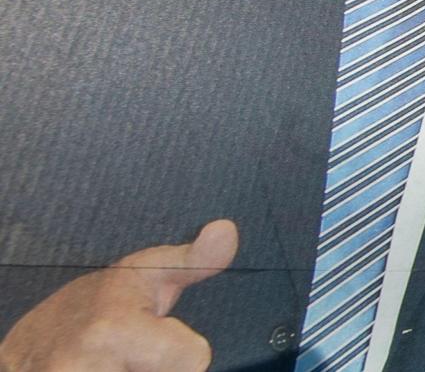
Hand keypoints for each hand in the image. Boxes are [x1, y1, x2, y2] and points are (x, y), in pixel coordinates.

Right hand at [0, 219, 237, 371]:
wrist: (34, 343)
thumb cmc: (102, 303)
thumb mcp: (149, 272)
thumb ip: (194, 259)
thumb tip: (226, 231)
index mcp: (113, 331)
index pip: (194, 360)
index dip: (186, 351)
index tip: (161, 337)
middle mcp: (83, 367)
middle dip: (156, 369)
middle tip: (136, 354)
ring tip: (122, 362)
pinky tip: (112, 371)